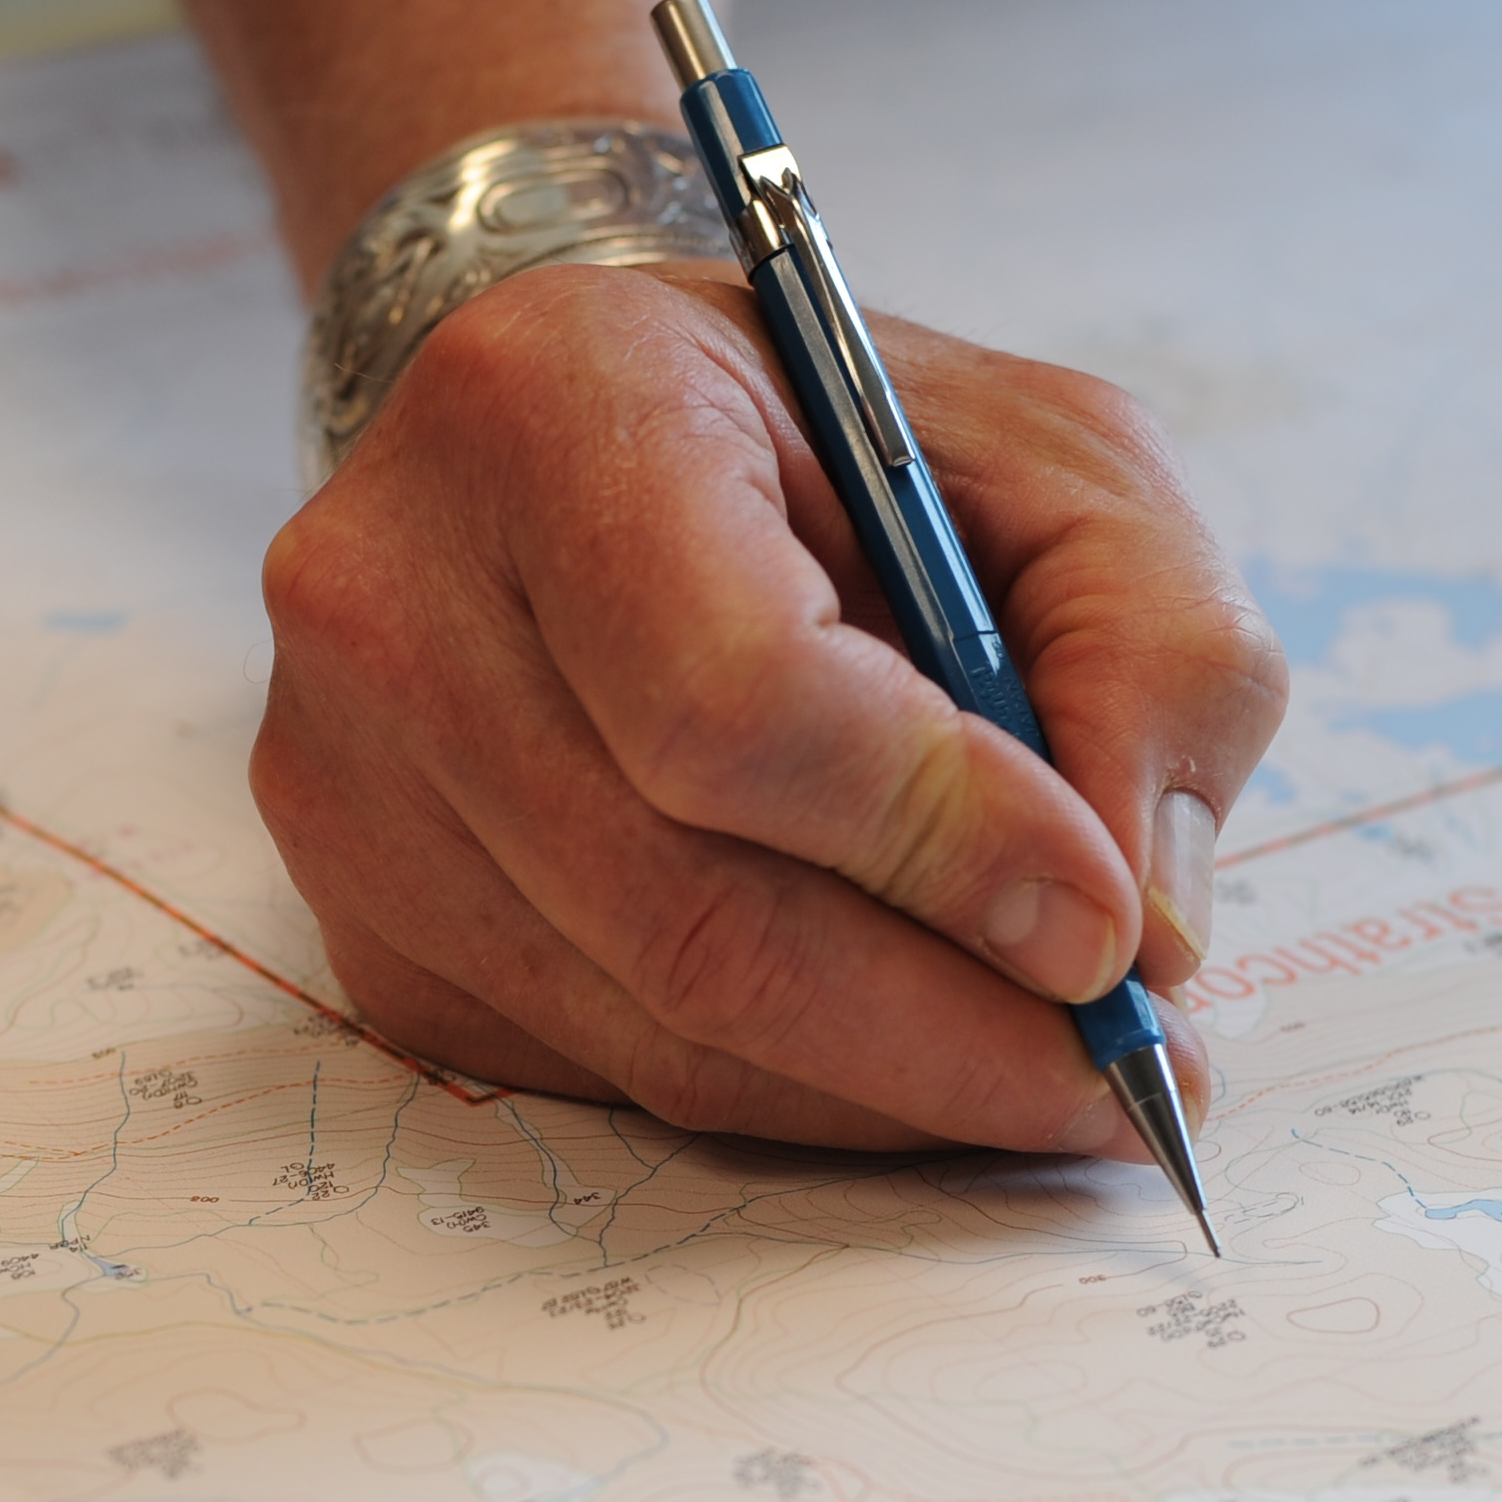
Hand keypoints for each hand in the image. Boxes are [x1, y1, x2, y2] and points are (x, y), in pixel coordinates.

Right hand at [251, 260, 1283, 1158]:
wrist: (575, 438)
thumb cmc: (824, 441)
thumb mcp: (1050, 457)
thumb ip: (1150, 649)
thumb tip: (1136, 930)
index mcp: (554, 410)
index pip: (734, 698)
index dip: (941, 840)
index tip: (1106, 933)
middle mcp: (396, 601)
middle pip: (693, 914)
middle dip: (947, 1033)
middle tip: (1118, 1081)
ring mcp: (350, 782)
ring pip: (656, 1032)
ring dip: (885, 1090)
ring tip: (1040, 1072)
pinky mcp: (365, 922)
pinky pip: (601, 1074)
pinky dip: (785, 1090)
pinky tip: (885, 1041)